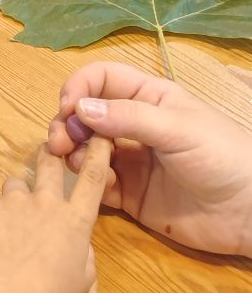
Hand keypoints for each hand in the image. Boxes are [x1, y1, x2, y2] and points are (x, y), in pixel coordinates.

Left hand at [0, 133, 110, 292]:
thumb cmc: (53, 290)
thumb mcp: (85, 276)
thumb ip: (85, 251)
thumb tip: (80, 241)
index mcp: (76, 218)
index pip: (93, 177)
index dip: (98, 152)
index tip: (98, 135)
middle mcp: (49, 201)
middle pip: (50, 162)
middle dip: (49, 154)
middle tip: (47, 156)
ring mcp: (17, 200)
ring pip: (15, 180)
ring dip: (13, 192)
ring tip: (8, 213)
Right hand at [46, 60, 251, 258]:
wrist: (249, 213)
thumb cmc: (222, 157)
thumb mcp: (178, 129)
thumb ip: (129, 118)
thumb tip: (79, 109)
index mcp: (149, 98)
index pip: (102, 79)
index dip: (80, 88)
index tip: (69, 108)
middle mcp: (135, 126)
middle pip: (86, 115)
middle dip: (67, 124)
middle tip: (60, 143)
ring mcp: (131, 161)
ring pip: (85, 149)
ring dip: (73, 153)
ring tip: (75, 164)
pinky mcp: (130, 195)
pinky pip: (96, 185)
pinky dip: (88, 183)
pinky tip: (101, 187)